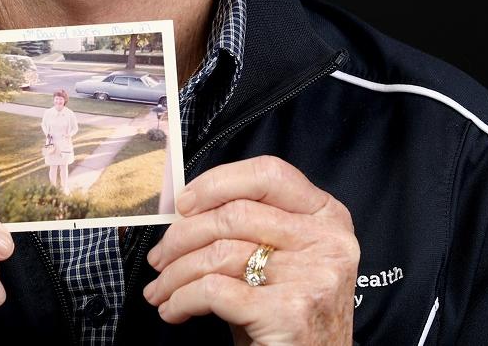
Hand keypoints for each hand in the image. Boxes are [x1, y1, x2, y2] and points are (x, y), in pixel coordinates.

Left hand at [142, 156, 357, 345]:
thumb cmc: (288, 315)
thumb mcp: (281, 262)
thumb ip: (250, 228)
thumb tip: (185, 211)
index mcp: (328, 217)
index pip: (268, 174)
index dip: (217, 182)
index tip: (183, 203)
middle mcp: (328, 242)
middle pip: (235, 214)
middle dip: (183, 236)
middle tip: (159, 257)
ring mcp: (312, 275)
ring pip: (220, 252)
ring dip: (176, 272)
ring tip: (161, 288)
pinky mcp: (290, 312)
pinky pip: (215, 290)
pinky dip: (182, 299)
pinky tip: (174, 309)